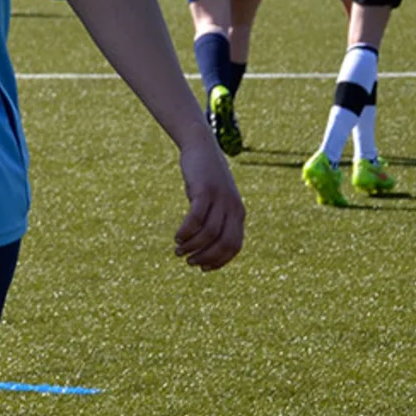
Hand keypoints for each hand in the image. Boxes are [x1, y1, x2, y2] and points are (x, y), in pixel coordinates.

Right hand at [172, 142, 243, 270]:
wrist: (202, 147)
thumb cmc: (206, 177)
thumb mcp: (216, 199)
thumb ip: (216, 218)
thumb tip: (206, 245)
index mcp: (238, 213)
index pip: (234, 246)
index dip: (219, 261)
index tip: (203, 268)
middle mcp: (233, 207)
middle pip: (223, 243)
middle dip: (206, 257)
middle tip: (189, 261)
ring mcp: (219, 199)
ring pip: (208, 233)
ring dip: (192, 246)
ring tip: (179, 250)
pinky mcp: (204, 190)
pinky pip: (196, 218)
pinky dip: (186, 231)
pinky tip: (177, 236)